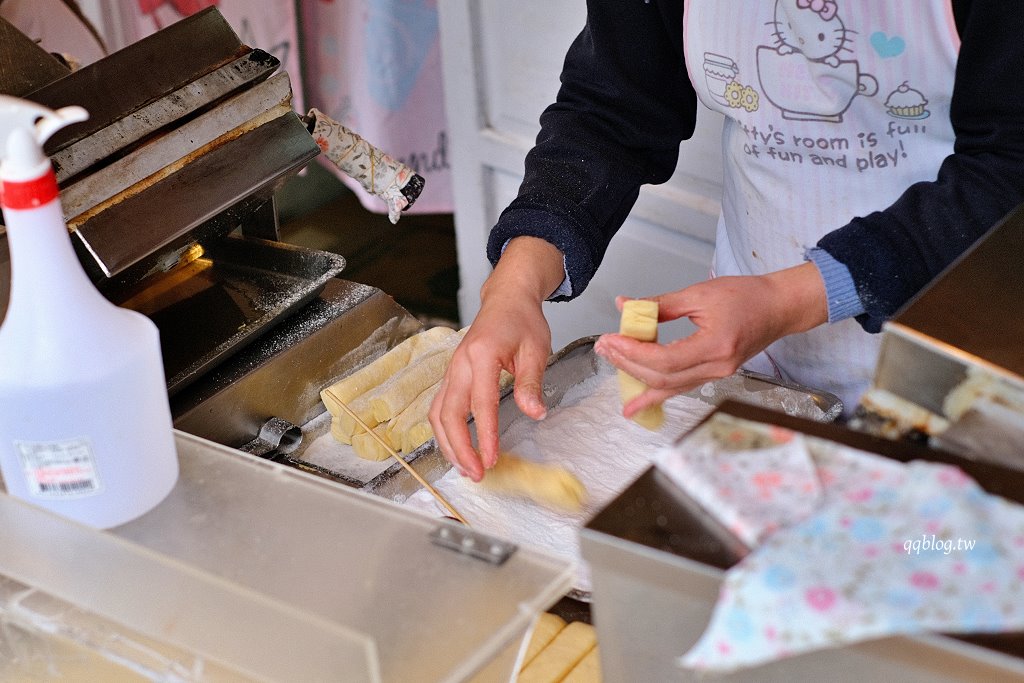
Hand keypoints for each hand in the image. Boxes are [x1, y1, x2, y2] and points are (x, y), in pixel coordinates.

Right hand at [429, 237, 564, 480]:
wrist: (506, 298)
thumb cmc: (522, 320)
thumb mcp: (536, 348)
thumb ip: (532, 382)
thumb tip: (535, 413)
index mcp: (482, 354)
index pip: (481, 403)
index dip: (485, 435)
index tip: (491, 460)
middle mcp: (460, 363)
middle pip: (448, 413)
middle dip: (459, 448)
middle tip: (477, 474)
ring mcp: (451, 370)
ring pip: (438, 413)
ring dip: (448, 444)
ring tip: (466, 468)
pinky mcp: (451, 376)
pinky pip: (439, 407)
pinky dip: (445, 432)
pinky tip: (457, 448)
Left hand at [593, 262, 827, 417]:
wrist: (779, 307)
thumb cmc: (748, 296)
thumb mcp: (699, 294)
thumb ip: (660, 304)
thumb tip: (626, 306)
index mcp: (716, 345)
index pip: (665, 359)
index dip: (633, 353)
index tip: (611, 340)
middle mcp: (717, 367)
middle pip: (663, 377)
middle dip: (628, 363)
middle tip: (605, 347)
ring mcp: (717, 374)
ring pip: (669, 387)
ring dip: (637, 379)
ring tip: (612, 365)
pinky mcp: (714, 375)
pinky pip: (680, 388)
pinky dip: (655, 394)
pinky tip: (635, 404)